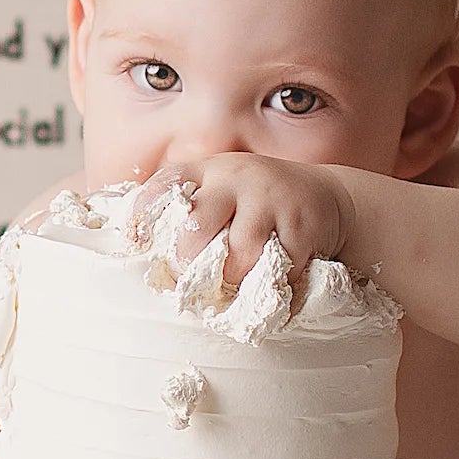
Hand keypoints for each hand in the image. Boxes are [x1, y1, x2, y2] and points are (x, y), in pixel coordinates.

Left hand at [133, 153, 355, 288]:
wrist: (327, 196)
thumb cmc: (260, 203)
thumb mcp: (225, 191)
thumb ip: (193, 210)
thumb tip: (140, 246)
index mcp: (209, 170)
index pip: (166, 184)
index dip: (142, 214)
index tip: (131, 242)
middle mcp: (236, 179)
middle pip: (196, 226)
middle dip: (189, 260)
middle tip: (192, 279)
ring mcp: (270, 200)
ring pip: (239, 253)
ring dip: (233, 278)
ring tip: (234, 284)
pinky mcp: (301, 225)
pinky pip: (279, 269)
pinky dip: (271, 288)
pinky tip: (269, 288)